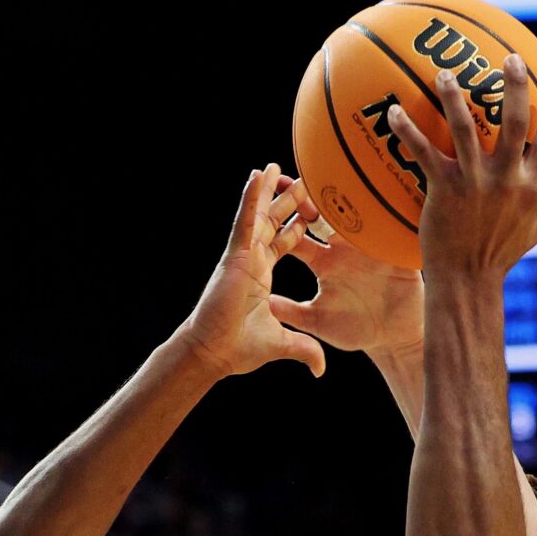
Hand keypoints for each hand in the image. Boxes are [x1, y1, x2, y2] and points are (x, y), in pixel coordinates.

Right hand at [171, 165, 329, 380]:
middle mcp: (253, 260)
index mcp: (262, 274)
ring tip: (275, 166)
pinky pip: (246, 220)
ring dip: (268, 190)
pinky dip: (251, 198)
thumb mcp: (282, 344)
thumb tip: (320, 369)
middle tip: (302, 178)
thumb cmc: (238, 348)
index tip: (311, 212)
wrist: (216, 352)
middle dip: (288, 201)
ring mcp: (244, 255)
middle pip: (274, 222)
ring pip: (259, 215)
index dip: (298, 226)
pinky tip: (258, 175)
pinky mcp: (236, 255)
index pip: (285, 243)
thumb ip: (304, 350)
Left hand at [265, 179, 427, 361]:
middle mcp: (343, 249)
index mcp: (323, 262)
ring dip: (344, 195)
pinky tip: (376, 193)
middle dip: (309, 196)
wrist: (393, 338)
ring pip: (354, 213)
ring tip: (333, 173)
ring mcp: (369, 246)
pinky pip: (388, 227)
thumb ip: (292, 312)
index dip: (282, 219)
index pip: (297, 235)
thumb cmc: (355, 331)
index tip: (265, 201)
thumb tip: (263, 302)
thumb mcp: (318, 321)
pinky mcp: (393, 250)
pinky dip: (384, 211)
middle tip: (295, 177)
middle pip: (323, 215)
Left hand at [388, 54, 536, 281]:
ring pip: (465, 131)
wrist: (467, 281)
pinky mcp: (443, 190)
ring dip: (454, 98)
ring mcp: (473, 183)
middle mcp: (506, 180)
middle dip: (515, 87)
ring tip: (445, 73)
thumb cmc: (501, 255)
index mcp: (532, 186)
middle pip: (515, 123)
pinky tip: (393, 111)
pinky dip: (407, 131)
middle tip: (509, 57)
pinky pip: (423, 154)